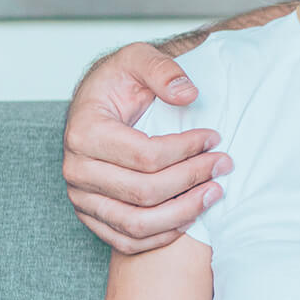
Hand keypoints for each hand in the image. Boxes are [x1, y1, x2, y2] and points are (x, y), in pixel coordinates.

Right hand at [63, 42, 230, 253]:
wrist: (98, 105)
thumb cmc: (119, 82)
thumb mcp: (137, 58)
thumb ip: (162, 69)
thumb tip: (188, 94)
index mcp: (84, 132)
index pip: (146, 156)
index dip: (188, 150)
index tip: (215, 138)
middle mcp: (76, 169)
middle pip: (145, 192)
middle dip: (193, 180)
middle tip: (224, 165)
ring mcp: (81, 197)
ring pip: (137, 223)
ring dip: (184, 212)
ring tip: (214, 192)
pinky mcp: (91, 216)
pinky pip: (128, 240)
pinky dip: (163, 235)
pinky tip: (191, 216)